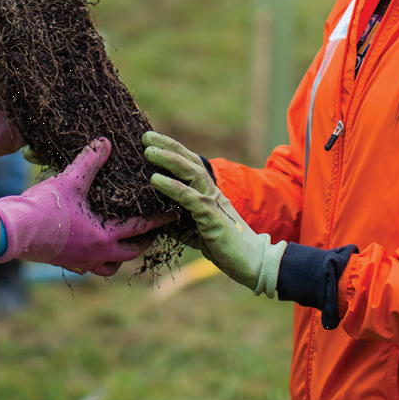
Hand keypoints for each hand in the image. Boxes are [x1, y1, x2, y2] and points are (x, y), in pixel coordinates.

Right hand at [0, 137, 167, 276]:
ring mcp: (81, 263)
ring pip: (110, 267)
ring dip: (119, 256)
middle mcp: (96, 255)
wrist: (13, 231)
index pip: (140, 228)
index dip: (158, 220)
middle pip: (130, 253)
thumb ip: (90, 161)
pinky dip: (94, 259)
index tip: (173, 215)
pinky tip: (90, 246)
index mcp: (104, 237)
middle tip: (149, 231)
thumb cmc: (44, 206)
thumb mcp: (70, 180)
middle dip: (142, 242)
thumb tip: (105, 141)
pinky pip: (87, 268)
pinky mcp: (65, 264)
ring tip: (122, 243)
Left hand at [143, 131, 285, 295]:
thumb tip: (150, 217)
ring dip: (169, 159)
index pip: (188, 164)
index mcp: (207, 192)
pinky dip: (172, 186)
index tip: (151, 140)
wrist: (253, 263)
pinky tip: (155, 179)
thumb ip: (174, 221)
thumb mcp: (192, 231)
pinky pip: (190, 197)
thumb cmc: (223, 246)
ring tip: (149, 151)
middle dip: (168, 146)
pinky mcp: (212, 217)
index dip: (172, 150)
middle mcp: (210, 192)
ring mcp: (213, 202)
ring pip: (190, 173)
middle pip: (189, 161)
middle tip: (146, 136)